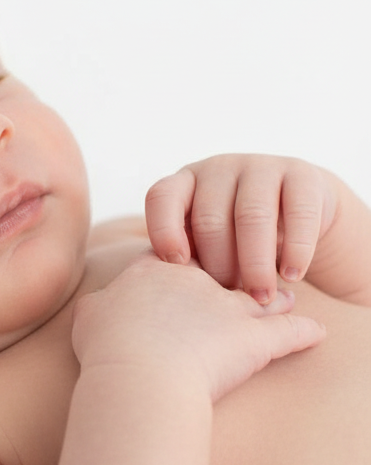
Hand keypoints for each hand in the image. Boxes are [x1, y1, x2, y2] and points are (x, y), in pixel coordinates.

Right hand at [72, 255, 325, 401]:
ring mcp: (226, 307)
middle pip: (220, 266)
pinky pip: (288, 332)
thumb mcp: (88, 316)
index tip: (188, 260)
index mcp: (152, 270)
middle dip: (233, 267)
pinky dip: (304, 332)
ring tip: (286, 296)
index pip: (173, 252)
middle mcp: (193, 280)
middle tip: (243, 271)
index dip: (182, 256)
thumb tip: (97, 305)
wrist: (138, 373)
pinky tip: (316, 332)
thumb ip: (97, 304)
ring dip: (273, 296)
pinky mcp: (253, 339)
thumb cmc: (107, 346)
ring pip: (257, 294)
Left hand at [145, 154, 338, 303]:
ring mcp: (260, 166)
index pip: (161, 197)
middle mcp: (218, 168)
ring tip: (260, 296)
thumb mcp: (208, 243)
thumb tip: (177, 288)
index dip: (164, 231)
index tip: (177, 265)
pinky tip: (291, 276)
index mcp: (186, 182)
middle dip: (218, 264)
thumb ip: (191, 255)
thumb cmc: (238, 239)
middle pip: (210, 218)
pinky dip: (295, 250)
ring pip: (252, 216)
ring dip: (255, 263)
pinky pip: (298, 214)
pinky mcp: (301, 174)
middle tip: (228, 298)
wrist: (300, 217)